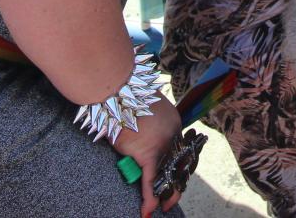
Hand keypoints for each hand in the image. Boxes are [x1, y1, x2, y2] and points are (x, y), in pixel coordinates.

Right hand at [109, 96, 182, 217]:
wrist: (117, 90)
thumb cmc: (126, 95)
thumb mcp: (144, 106)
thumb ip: (147, 122)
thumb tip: (140, 134)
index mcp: (173, 122)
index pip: (178, 151)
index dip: (177, 166)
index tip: (175, 176)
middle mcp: (172, 133)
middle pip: (177, 165)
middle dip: (176, 184)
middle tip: (172, 199)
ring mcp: (162, 144)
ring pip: (165, 175)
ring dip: (164, 194)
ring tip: (163, 206)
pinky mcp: (147, 153)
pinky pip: (149, 180)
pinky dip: (149, 197)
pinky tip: (148, 210)